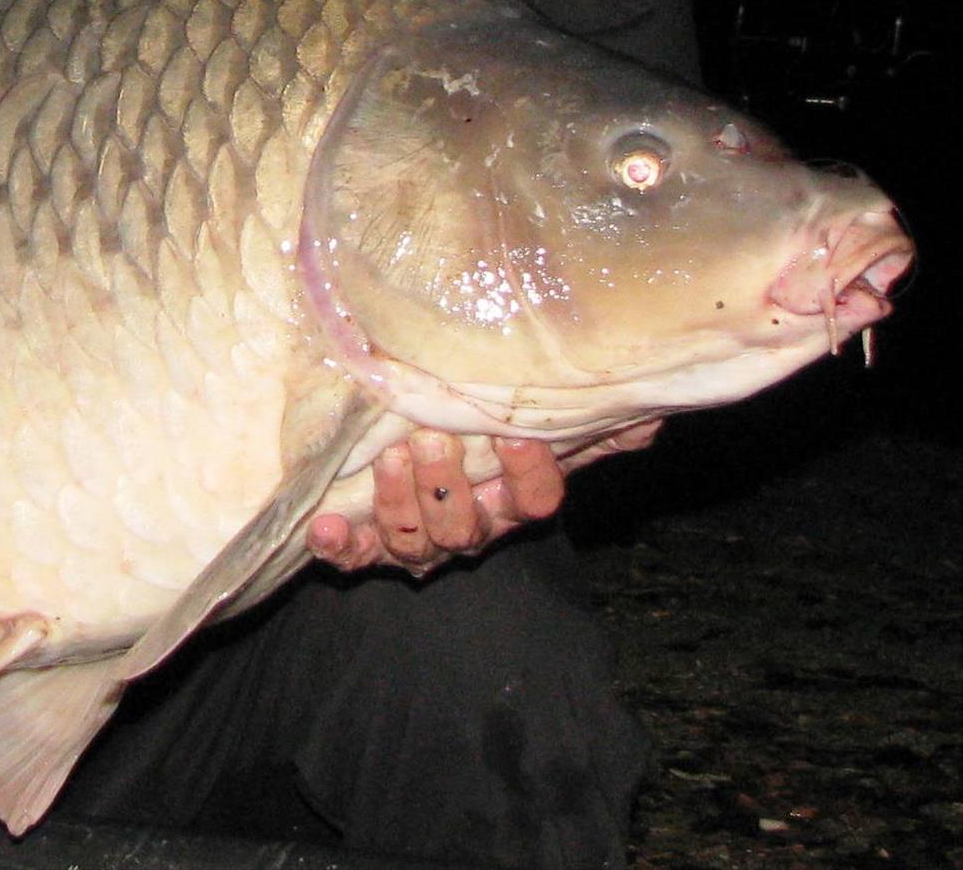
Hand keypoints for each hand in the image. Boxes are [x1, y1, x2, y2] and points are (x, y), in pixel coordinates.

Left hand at [305, 422, 661, 574]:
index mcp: (512, 502)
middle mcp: (470, 529)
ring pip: (415, 541)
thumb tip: (647, 416)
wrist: (417, 454)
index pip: (535, 501)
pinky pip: (355, 558)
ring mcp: (420, 543)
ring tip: (388, 458)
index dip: (529, 474)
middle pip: (466, 525)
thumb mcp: (539, 426)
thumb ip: (587, 422)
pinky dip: (340, 546)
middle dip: (447, 485)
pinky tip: (325, 526)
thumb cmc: (487, 437)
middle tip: (429, 439)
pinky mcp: (369, 547)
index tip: (516, 435)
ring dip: (399, 504)